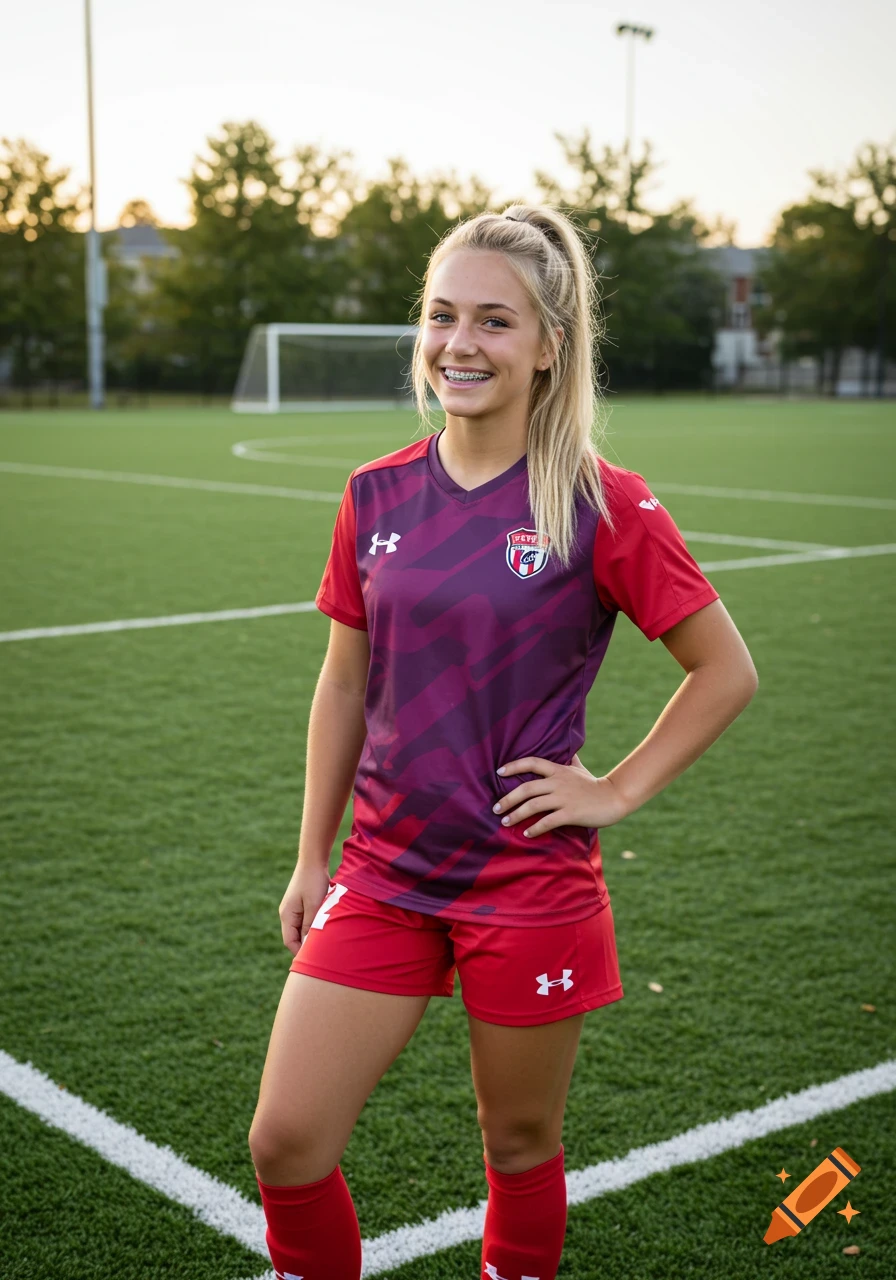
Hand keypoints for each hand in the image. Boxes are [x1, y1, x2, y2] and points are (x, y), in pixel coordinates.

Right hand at [279, 860, 332, 955]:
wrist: (313, 859)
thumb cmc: (314, 881)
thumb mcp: (313, 905)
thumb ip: (309, 925)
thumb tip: (307, 945)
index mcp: (287, 915)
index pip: (289, 942)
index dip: (300, 952)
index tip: (315, 959)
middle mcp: (287, 913)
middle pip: (294, 937)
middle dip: (306, 945)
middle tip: (323, 953)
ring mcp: (293, 909)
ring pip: (301, 929)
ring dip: (311, 934)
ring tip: (326, 940)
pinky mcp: (301, 904)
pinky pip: (305, 921)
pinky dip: (313, 925)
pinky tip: (325, 925)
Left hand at [493, 753, 630, 837]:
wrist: (614, 798)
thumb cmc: (594, 785)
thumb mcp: (579, 769)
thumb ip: (570, 760)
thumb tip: (567, 750)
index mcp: (558, 770)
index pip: (532, 762)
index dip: (514, 765)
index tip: (499, 771)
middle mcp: (558, 782)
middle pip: (527, 788)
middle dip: (508, 798)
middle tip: (496, 808)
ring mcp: (564, 798)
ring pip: (534, 805)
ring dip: (517, 814)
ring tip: (505, 822)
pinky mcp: (571, 813)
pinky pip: (548, 821)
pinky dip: (535, 828)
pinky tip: (526, 833)